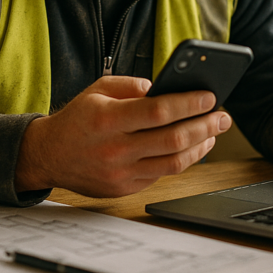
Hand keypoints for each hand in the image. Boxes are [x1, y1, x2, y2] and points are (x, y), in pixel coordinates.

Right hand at [15, 76, 232, 196]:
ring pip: (174, 162)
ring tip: (214, 132)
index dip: (189, 104)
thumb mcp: (96, 90)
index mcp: (108, 119)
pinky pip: (162, 174)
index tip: (209, 96)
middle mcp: (116, 148)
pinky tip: (194, 147)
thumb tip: (162, 89)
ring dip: (201, 146)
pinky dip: (183, 160)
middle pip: (173, 139)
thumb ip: (130, 84)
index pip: (158, 111)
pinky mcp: (125, 188)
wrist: (48, 156)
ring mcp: (121, 173)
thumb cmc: (77, 119)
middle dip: (205, 126)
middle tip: (223, 116)